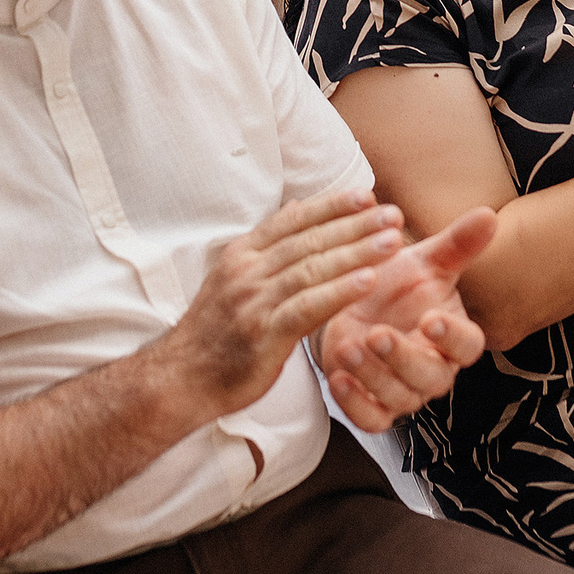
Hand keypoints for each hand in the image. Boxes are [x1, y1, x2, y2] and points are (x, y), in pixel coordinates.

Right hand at [153, 190, 408, 420]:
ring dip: (357, 252)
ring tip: (392, 242)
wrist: (181, 378)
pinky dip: (340, 291)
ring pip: (313, 268)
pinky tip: (368, 281)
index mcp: (243, 254)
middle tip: (392, 214)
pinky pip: (308, 306)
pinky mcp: (264, 333)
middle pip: (310, 240)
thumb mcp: (235, 277)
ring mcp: (254, 301)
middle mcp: (247, 270)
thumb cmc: (216, 332)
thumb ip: (270, 244)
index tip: (367, 194)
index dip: (332, 205)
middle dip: (355, 225)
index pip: (294, 220)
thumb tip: (299, 206)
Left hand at [314, 207, 496, 429]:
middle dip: (404, 358)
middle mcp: (433, 369)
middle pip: (432, 378)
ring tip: (348, 345)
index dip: (451, 335)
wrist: (353, 304)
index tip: (430, 318)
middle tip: (377, 334)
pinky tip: (336, 378)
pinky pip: (371, 420)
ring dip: (373, 376)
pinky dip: (354, 405)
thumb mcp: (424, 260)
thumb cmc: (396, 283)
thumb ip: (456, 244)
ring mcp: (403, 392)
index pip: (467, 345)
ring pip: (400, 399)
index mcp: (451, 335)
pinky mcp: (373, 407)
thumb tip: (488, 215)